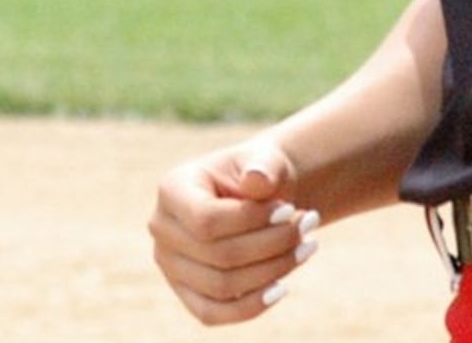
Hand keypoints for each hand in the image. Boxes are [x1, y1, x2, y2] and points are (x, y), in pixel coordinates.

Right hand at [149, 137, 320, 325]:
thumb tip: (257, 180)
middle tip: (309, 225)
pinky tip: (283, 286)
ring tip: (308, 246)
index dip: (251, 221)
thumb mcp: (264, 159)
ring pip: (221, 287)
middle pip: (218, 256)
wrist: (259, 194)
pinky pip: (214, 313)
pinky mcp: (186, 293)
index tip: (290, 209)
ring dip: (271, 271)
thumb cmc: (259, 173)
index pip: (206, 220)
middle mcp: (162, 229)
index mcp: (172, 189)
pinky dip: (251, 305)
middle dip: (272, 244)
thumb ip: (263, 166)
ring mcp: (170, 266)